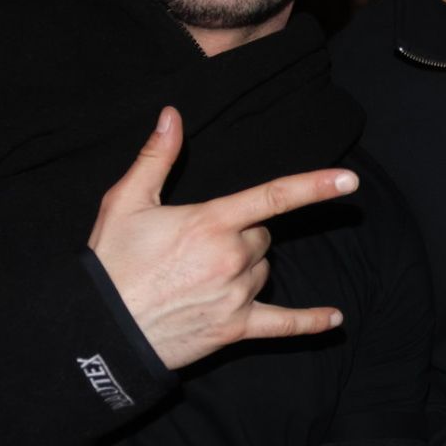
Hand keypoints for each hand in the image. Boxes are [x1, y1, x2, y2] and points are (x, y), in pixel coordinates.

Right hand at [88, 106, 355, 369]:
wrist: (97, 330)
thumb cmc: (110, 263)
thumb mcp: (125, 203)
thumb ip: (155, 157)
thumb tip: (172, 115)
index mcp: (211, 222)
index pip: (274, 197)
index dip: (314, 186)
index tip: (349, 180)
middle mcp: (231, 258)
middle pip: (263, 236)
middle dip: (242, 236)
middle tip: (198, 248)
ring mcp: (236, 295)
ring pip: (265, 271)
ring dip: (247, 269)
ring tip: (201, 278)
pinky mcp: (235, 328)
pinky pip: (283, 324)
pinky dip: (310, 322)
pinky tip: (335, 320)